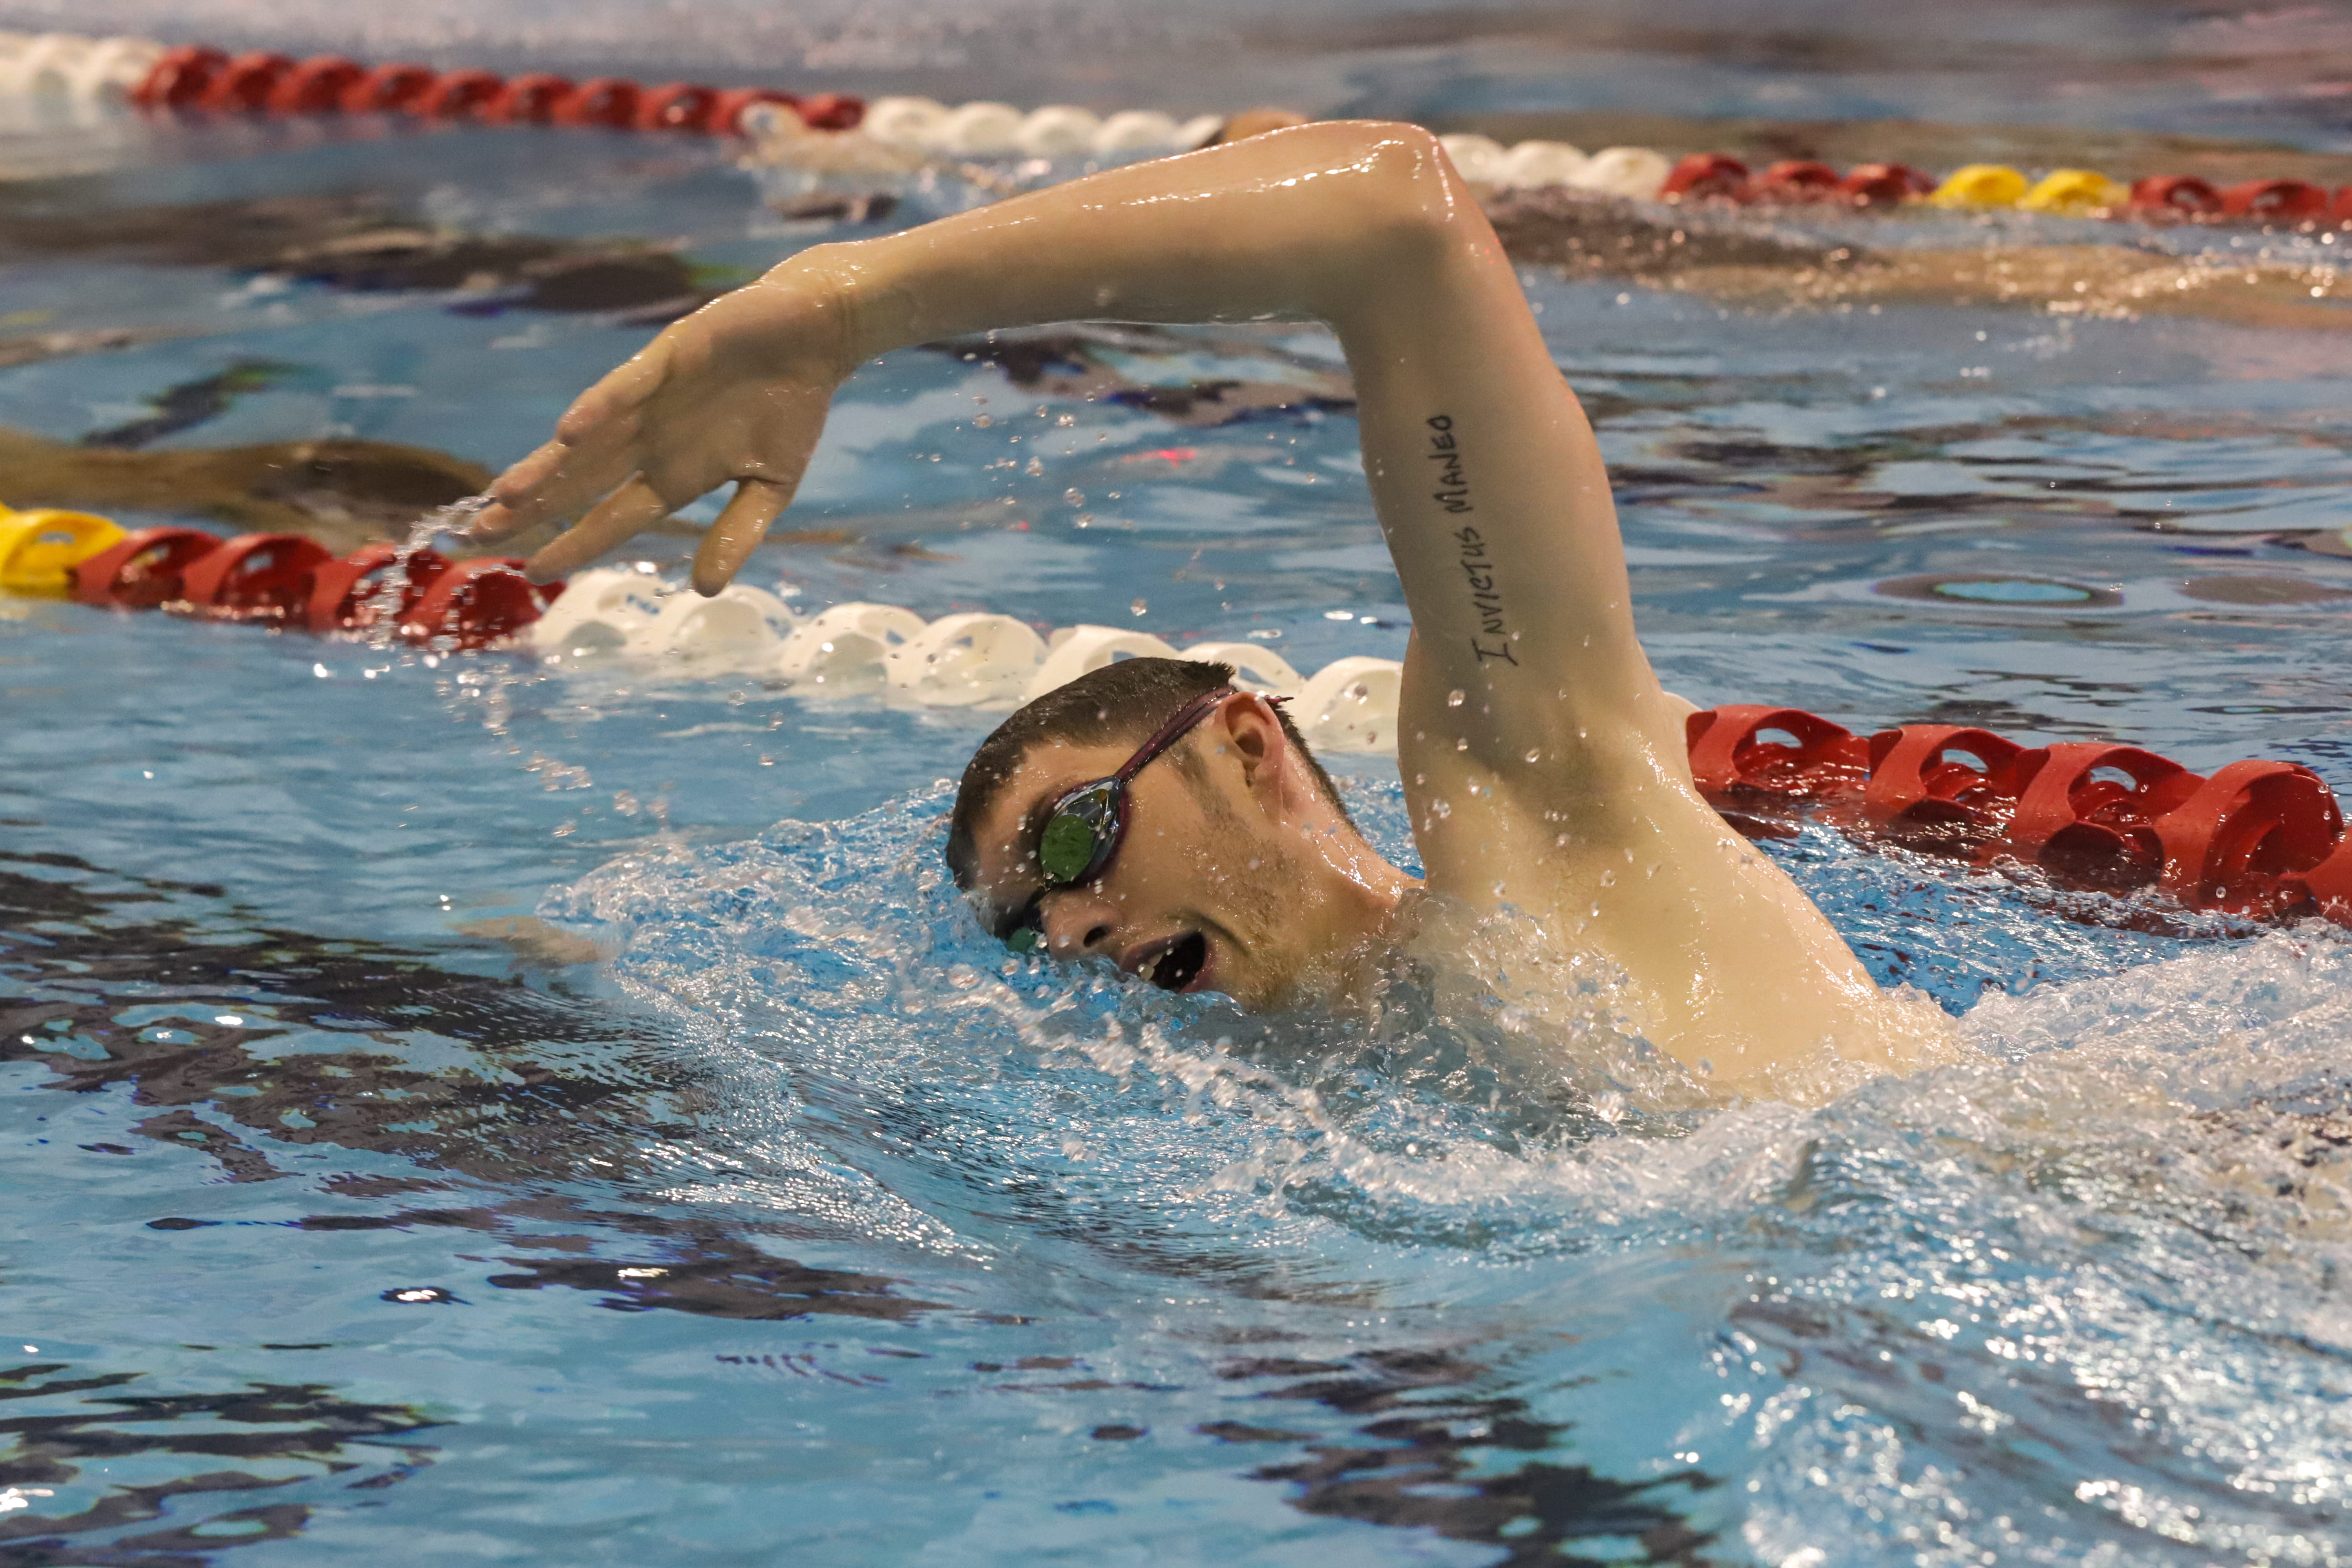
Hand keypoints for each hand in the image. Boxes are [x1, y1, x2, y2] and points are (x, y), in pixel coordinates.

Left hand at [469, 259, 860, 594]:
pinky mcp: (667, 357)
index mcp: (673, 473)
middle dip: (530, 508)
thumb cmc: (793, 407)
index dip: (572, 543)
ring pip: (587, 440)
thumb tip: (705, 589)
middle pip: (578, 482)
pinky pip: (626, 387)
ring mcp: (653, 399)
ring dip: (547, 466)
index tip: (533, 570)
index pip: (610, 516)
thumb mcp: (773, 486)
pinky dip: (599, 409)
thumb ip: (737, 533)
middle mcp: (650, 439)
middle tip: (477, 536)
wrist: (816, 335)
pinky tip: (569, 433)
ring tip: (504, 495)